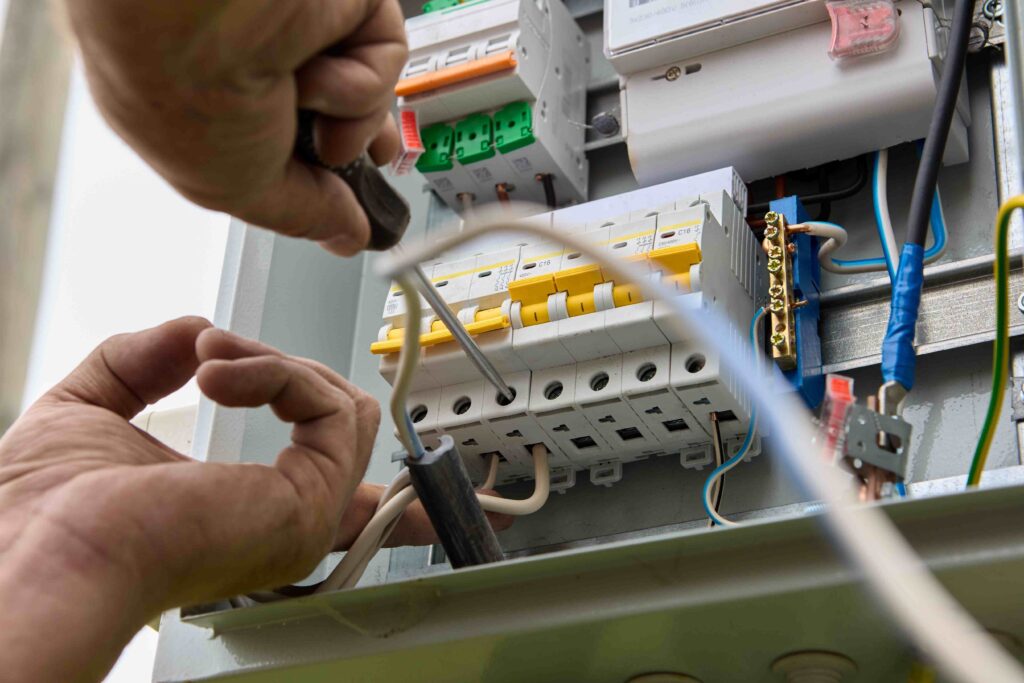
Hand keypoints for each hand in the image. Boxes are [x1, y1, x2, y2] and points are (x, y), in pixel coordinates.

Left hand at [0, 318, 448, 681]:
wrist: (39, 551)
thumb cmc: (41, 514)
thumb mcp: (91, 409)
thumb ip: (143, 362)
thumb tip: (193, 333)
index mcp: (243, 514)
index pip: (339, 498)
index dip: (377, 484)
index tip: (417, 496)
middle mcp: (284, 520)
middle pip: (336, 421)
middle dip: (279, 368)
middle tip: (214, 356)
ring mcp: (303, 513)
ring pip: (342, 405)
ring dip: (275, 362)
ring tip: (213, 359)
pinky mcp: (312, 497)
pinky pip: (333, 406)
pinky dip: (278, 371)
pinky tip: (221, 373)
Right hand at [63, 0, 408, 255]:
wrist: (196, 16)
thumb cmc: (183, 89)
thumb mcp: (238, 189)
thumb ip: (301, 214)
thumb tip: (345, 235)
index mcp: (213, 94)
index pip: (282, 136)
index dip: (321, 170)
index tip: (343, 202)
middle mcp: (258, 54)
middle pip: (339, 109)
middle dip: (358, 144)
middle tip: (361, 160)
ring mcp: (302, 24)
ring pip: (367, 91)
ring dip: (351, 117)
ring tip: (313, 109)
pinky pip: (386, 54)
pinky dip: (364, 80)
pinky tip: (323, 75)